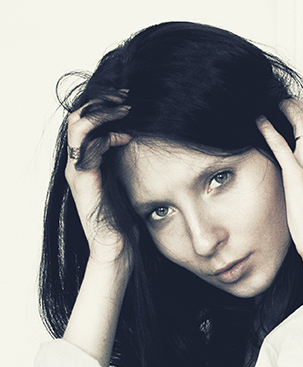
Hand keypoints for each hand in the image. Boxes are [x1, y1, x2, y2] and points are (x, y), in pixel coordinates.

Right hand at [65, 96, 131, 271]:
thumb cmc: (125, 224)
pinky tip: (126, 137)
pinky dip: (107, 136)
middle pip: (77, 115)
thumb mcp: (127, 184)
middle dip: (102, 101)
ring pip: (78, 124)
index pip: (85, 121)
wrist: (117, 251)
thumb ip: (126, 164)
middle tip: (127, 97)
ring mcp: (76, 171)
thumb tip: (146, 143)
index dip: (103, 105)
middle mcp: (76, 164)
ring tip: (126, 108)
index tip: (128, 99)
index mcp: (85, 163)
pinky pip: (88, 146)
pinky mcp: (83, 180)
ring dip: (103, 112)